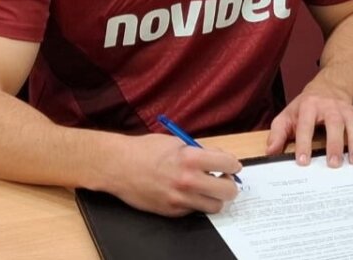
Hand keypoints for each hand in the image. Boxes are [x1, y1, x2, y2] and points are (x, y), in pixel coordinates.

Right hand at [109, 134, 241, 216]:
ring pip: (215, 206)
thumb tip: (219, 159)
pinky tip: (187, 193)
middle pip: (228, 191)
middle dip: (230, 185)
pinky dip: (195, 203)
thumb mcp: (175, 141)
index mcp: (191, 158)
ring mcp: (180, 198)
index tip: (232, 166)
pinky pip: (194, 210)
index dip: (234, 165)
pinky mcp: (172, 211)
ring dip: (215, 197)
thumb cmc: (145, 150)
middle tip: (224, 180)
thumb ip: (199, 151)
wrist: (118, 166)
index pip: (229, 164)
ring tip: (208, 189)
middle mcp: (188, 180)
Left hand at [265, 86, 352, 166]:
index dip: (303, 143)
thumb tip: (270, 151)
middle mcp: (328, 105)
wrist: (326, 89)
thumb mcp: (287, 116)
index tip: (303, 162)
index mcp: (308, 105)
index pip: (305, 125)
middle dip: (334, 144)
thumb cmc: (305, 107)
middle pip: (334, 122)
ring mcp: (345, 108)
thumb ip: (278, 133)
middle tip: (334, 164)